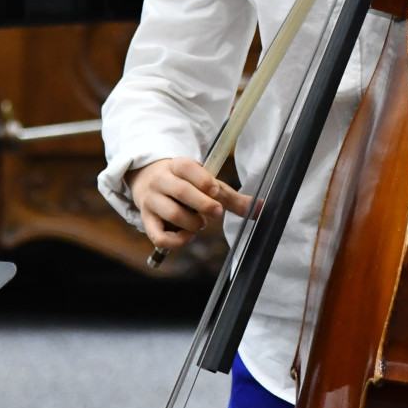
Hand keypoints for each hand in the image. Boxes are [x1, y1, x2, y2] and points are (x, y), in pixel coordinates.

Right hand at [129, 156, 252, 250]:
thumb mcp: (206, 185)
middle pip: (181, 191)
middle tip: (217, 213)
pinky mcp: (147, 220)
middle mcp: (161, 181)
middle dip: (203, 204)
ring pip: (171, 213)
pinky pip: (158, 236)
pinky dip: (175, 240)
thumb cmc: (185, 185)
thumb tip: (261, 208)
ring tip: (200, 224)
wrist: (148, 181)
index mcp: (177, 166)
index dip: (203, 179)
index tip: (215, 190)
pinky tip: (187, 236)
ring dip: (191, 223)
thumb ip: (231, 197)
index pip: (187, 167)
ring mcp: (151, 200)